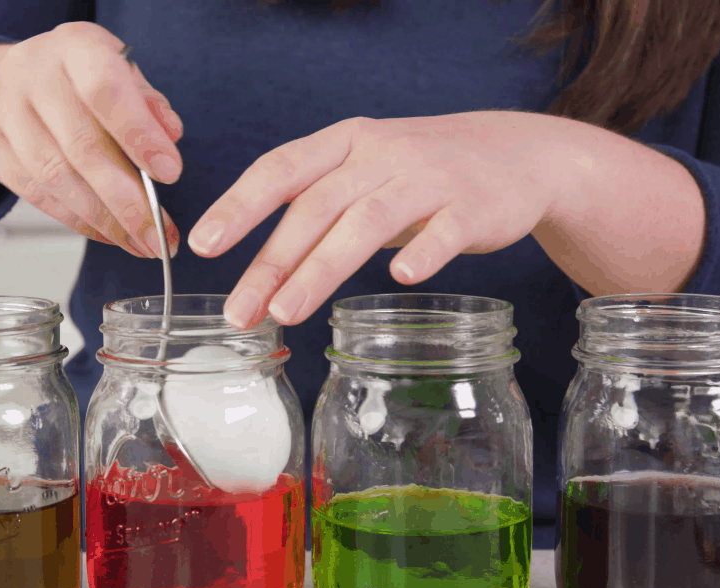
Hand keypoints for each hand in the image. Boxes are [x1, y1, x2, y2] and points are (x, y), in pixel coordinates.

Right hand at [0, 23, 182, 257]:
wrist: (5, 81)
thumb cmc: (74, 79)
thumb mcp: (117, 71)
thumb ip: (148, 103)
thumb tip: (170, 137)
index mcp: (74, 47)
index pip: (105, 90)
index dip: (139, 135)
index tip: (169, 173)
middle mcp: (33, 75)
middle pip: (81, 147)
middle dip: (127, 201)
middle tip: (158, 233)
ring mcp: (3, 112)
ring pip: (56, 179)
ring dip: (104, 221)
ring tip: (139, 243)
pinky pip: (37, 195)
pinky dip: (78, 222)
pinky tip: (108, 234)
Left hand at [189, 112, 574, 326]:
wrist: (517, 156)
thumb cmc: (420, 176)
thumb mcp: (362, 177)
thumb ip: (314, 214)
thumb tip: (258, 278)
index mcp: (345, 143)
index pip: (280, 169)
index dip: (239, 205)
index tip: (203, 243)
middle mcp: (381, 154)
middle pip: (316, 206)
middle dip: (271, 262)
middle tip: (239, 312)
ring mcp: (429, 178)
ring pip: (367, 221)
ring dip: (322, 267)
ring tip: (286, 311)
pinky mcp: (474, 206)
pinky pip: (445, 229)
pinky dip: (423, 251)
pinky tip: (401, 278)